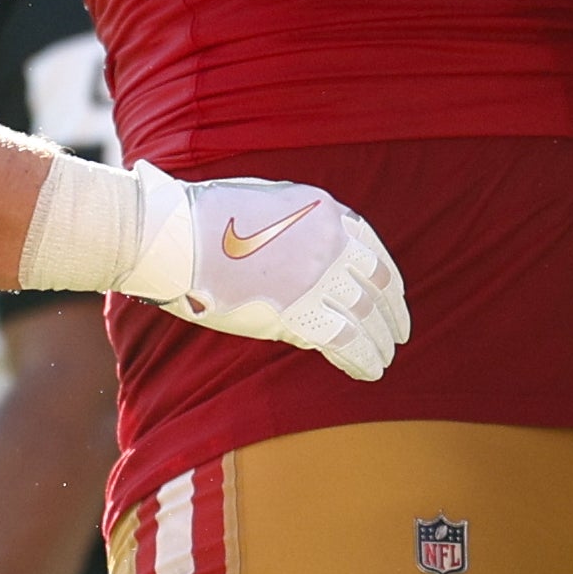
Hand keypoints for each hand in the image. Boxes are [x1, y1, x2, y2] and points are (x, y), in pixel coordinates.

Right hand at [118, 163, 410, 379]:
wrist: (174, 235)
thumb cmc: (203, 218)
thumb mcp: (264, 202)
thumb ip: (295, 226)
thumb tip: (308, 264)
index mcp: (321, 209)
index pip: (370, 246)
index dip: (385, 276)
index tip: (392, 294)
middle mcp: (327, 239)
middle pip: (376, 282)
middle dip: (391, 311)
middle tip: (398, 332)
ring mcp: (315, 275)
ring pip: (366, 315)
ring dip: (380, 340)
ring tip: (385, 358)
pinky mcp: (298, 311)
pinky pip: (346, 340)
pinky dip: (362, 358)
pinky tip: (370, 370)